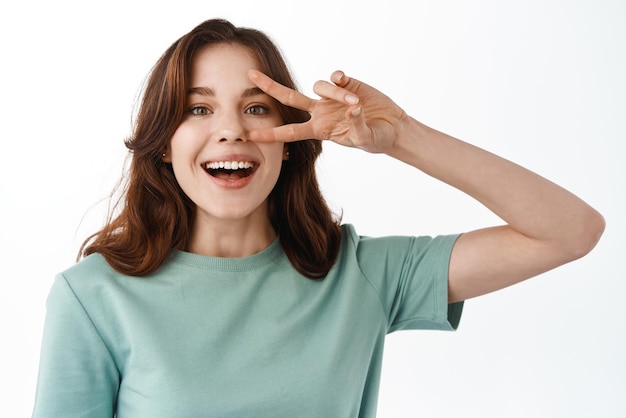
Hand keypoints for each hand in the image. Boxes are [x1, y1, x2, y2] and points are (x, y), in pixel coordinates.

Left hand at [248, 69, 406, 153]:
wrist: (391, 127)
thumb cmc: (375, 139)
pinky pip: (335, 77)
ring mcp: (331, 97)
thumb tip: (351, 108)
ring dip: (337, 95)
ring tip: (357, 105)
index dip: (270, 134)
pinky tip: (347, 83)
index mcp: (319, 129)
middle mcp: (320, 111)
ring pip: (319, 86)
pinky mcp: (346, 84)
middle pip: (289, 98)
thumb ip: (356, 125)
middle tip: (250, 75)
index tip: (249, 136)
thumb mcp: (364, 139)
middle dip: (269, 87)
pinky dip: (339, 80)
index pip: (289, 132)